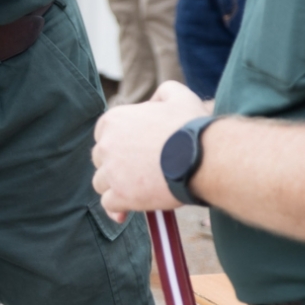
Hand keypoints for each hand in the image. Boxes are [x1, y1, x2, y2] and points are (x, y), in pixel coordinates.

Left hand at [92, 81, 212, 220]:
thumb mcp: (178, 96)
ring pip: (102, 182)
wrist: (202, 157)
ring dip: (115, 186)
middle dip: (115, 166)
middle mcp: (106, 144)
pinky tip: (125, 211)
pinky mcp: (120, 194)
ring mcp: (111, 171)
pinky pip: (108, 203)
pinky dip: (116, 208)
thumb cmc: (192, 127)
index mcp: (114, 120)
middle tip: (138, 173)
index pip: (104, 134)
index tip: (133, 153)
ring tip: (136, 190)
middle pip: (101, 159)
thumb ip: (162, 93)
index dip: (118, 145)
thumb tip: (154, 102)